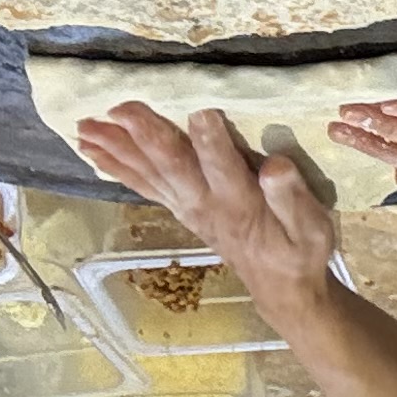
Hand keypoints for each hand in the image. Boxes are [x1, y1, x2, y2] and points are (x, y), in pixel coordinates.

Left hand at [69, 102, 341, 317]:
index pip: (224, 168)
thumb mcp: (311, 229)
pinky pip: (142, 184)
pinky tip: (93, 149)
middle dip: (145, 136)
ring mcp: (187, 207)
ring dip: (116, 149)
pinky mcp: (179, 208)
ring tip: (85, 126)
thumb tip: (275, 166)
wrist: (279, 288)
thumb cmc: (298, 252)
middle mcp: (206, 204)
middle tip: (118, 108)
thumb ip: (292, 198)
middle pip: (172, 167)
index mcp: (241, 204)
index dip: (212, 141)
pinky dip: (116, 166)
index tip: (200, 109)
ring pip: (148, 173)